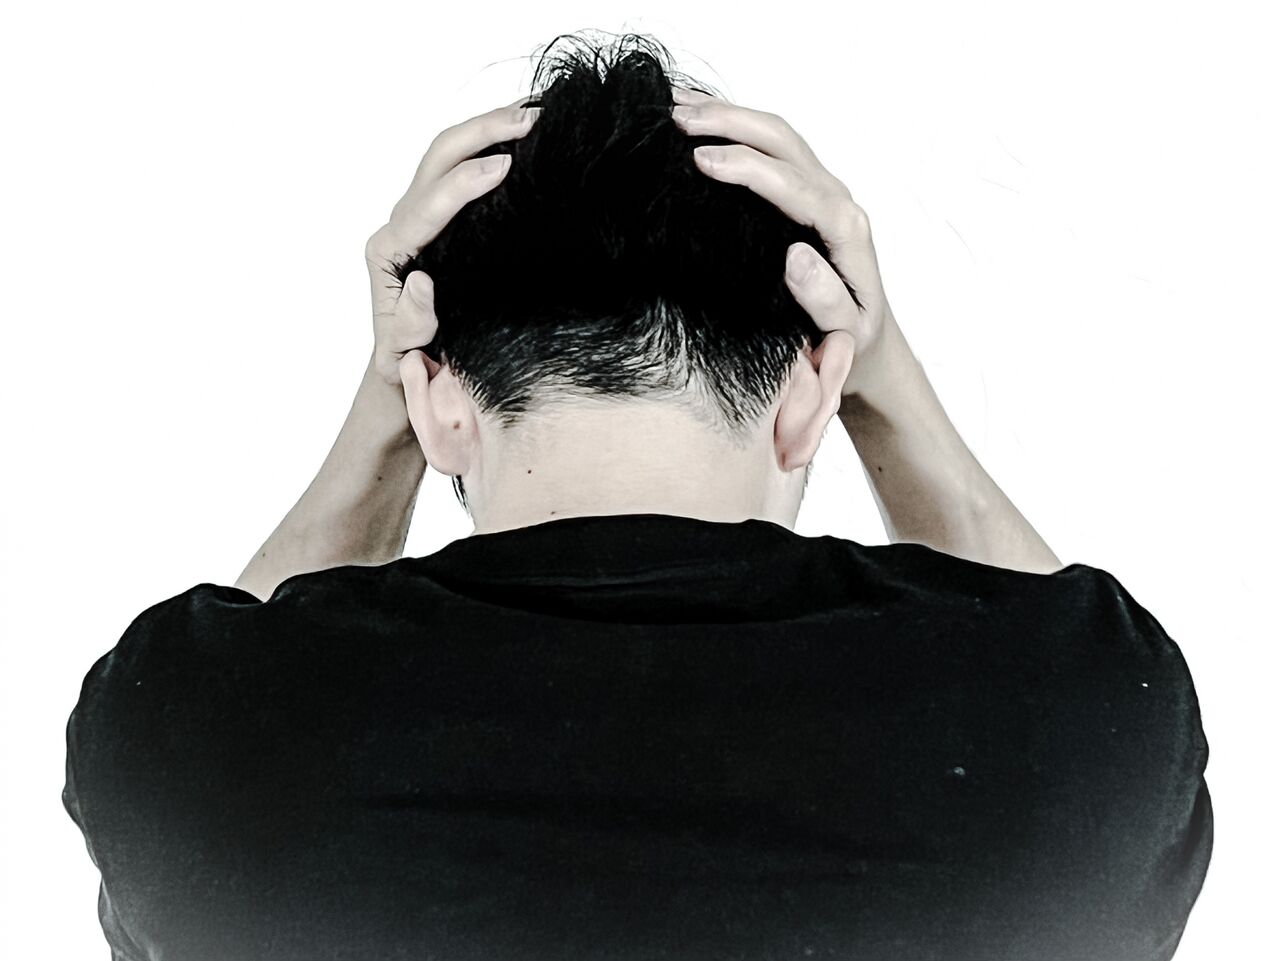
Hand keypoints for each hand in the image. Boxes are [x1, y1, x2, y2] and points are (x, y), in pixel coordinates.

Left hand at [363, 95, 540, 386]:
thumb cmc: (405, 365)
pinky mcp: (438, 218)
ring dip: (488, 128)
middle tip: (532, 120)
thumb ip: (410, 324)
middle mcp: (400, 225)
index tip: (506, 165)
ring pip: (448, 154)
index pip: (428, 205)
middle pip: (437, 159)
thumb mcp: (402, 357)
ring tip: (534, 114)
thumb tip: (422, 280)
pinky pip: (460, 168)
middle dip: (481, 132)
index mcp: (388, 253)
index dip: (465, 182)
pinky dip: (490, 143)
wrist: (401, 367)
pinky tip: (522, 134)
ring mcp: (419, 217)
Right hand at [670, 86, 895, 399]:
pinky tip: (703, 119)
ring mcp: (822, 190)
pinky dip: (736, 128)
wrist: (867, 339)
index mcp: (845, 229)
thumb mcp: (846, 332)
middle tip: (676, 119)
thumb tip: (795, 256)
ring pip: (776, 136)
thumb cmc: (853, 339)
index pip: (794, 185)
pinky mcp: (807, 192)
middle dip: (730, 123)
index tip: (703, 161)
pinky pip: (773, 148)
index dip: (748, 167)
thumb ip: (825, 298)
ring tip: (678, 108)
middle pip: (783, 143)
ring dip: (729, 116)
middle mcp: (837, 199)